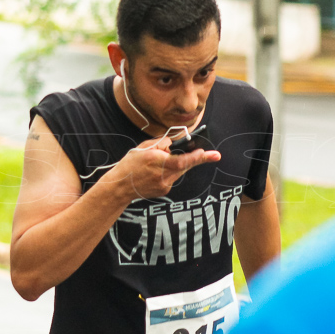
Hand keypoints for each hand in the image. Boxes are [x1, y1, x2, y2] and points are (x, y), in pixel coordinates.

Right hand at [106, 135, 221, 199]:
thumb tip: (175, 142)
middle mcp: (161, 175)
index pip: (180, 160)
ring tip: (167, 160)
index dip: (195, 157)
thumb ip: (161, 144)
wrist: (120, 187)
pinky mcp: (165, 191)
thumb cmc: (130, 165)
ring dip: (180, 164)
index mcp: (155, 161)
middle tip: (214, 155)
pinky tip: (159, 172)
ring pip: (180, 171)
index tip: (206, 153)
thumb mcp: (143, 148)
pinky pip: (173, 177)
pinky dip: (171, 171)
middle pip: (184, 166)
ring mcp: (164, 185)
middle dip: (198, 158)